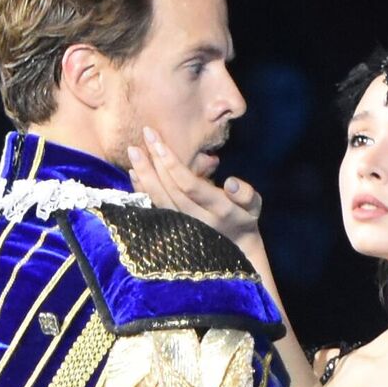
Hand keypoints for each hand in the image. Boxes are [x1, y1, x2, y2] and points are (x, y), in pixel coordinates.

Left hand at [127, 126, 262, 246]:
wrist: (235, 252)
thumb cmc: (243, 219)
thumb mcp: (253, 207)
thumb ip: (245, 194)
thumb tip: (231, 182)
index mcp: (218, 210)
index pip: (190, 186)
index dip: (174, 165)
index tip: (160, 143)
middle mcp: (196, 220)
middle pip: (170, 191)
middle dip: (155, 163)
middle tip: (146, 134)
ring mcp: (181, 227)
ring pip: (159, 200)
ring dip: (145, 175)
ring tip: (133, 150)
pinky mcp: (171, 229)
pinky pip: (154, 209)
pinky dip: (142, 191)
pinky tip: (133, 172)